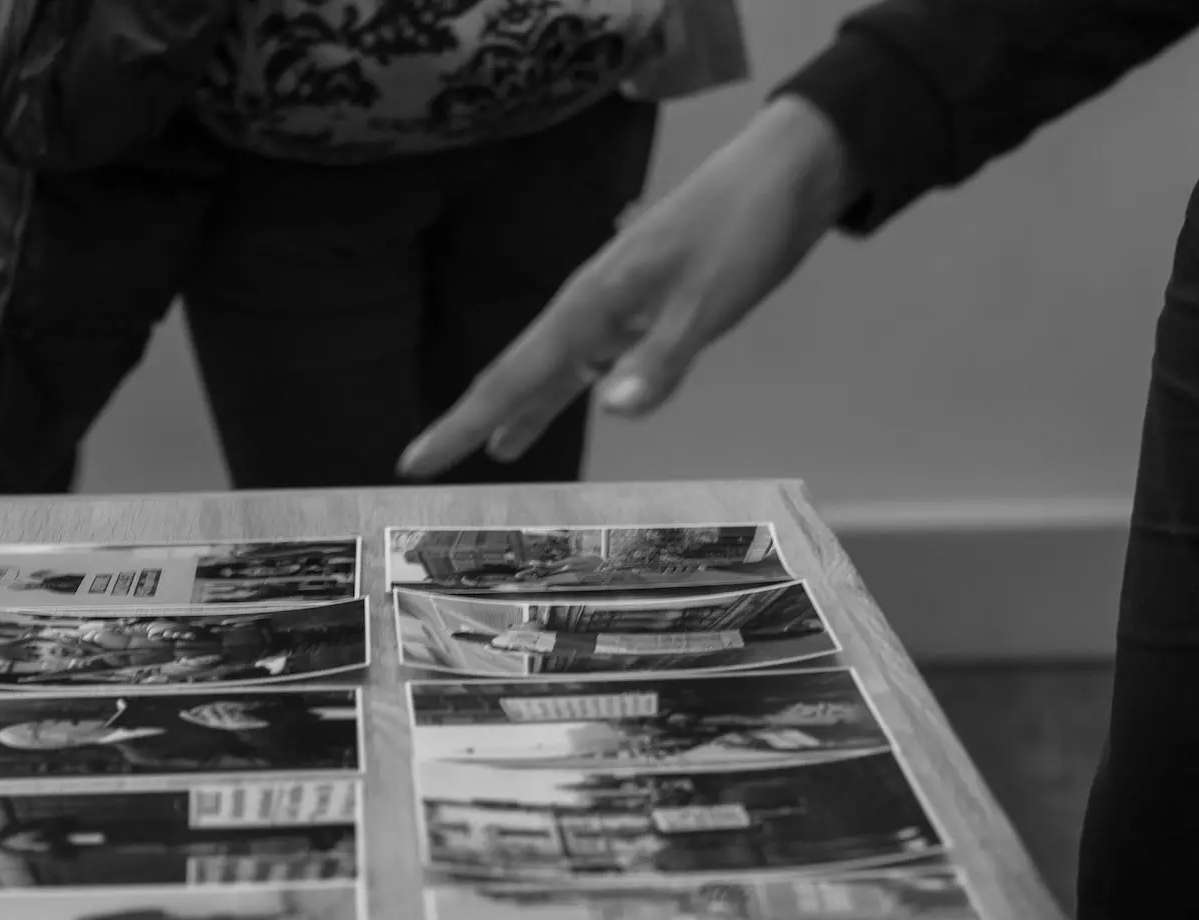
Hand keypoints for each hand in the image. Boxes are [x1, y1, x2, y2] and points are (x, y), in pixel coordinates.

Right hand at [397, 96, 858, 477]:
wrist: (784, 174)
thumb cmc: (743, 232)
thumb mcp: (708, 300)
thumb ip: (662, 359)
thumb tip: (609, 409)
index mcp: (591, 302)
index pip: (511, 375)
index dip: (462, 422)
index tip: (414, 461)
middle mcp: (590, 306)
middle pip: (518, 373)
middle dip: (472, 419)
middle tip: (425, 466)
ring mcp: (615, 306)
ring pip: (552, 368)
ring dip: (521, 408)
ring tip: (493, 453)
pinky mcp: (643, 308)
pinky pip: (588, 359)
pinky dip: (566, 389)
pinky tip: (558, 406)